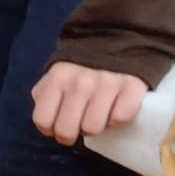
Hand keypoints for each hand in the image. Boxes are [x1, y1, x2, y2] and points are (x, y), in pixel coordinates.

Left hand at [31, 62, 146, 144]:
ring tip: (98, 115)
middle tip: (80, 124)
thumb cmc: (81, 70)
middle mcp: (80, 81)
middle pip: (66, 131)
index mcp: (57, 79)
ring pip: (93, 128)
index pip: (43, 121)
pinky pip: (120, 118)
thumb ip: (45, 97)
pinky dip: (118, 120)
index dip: (50, 130)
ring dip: (96, 127)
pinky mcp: (131, 87)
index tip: (59, 125)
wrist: (117, 42)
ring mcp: (106, 83)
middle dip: (72, 134)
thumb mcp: (55, 77)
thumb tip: (46, 123)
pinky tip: (115, 109)